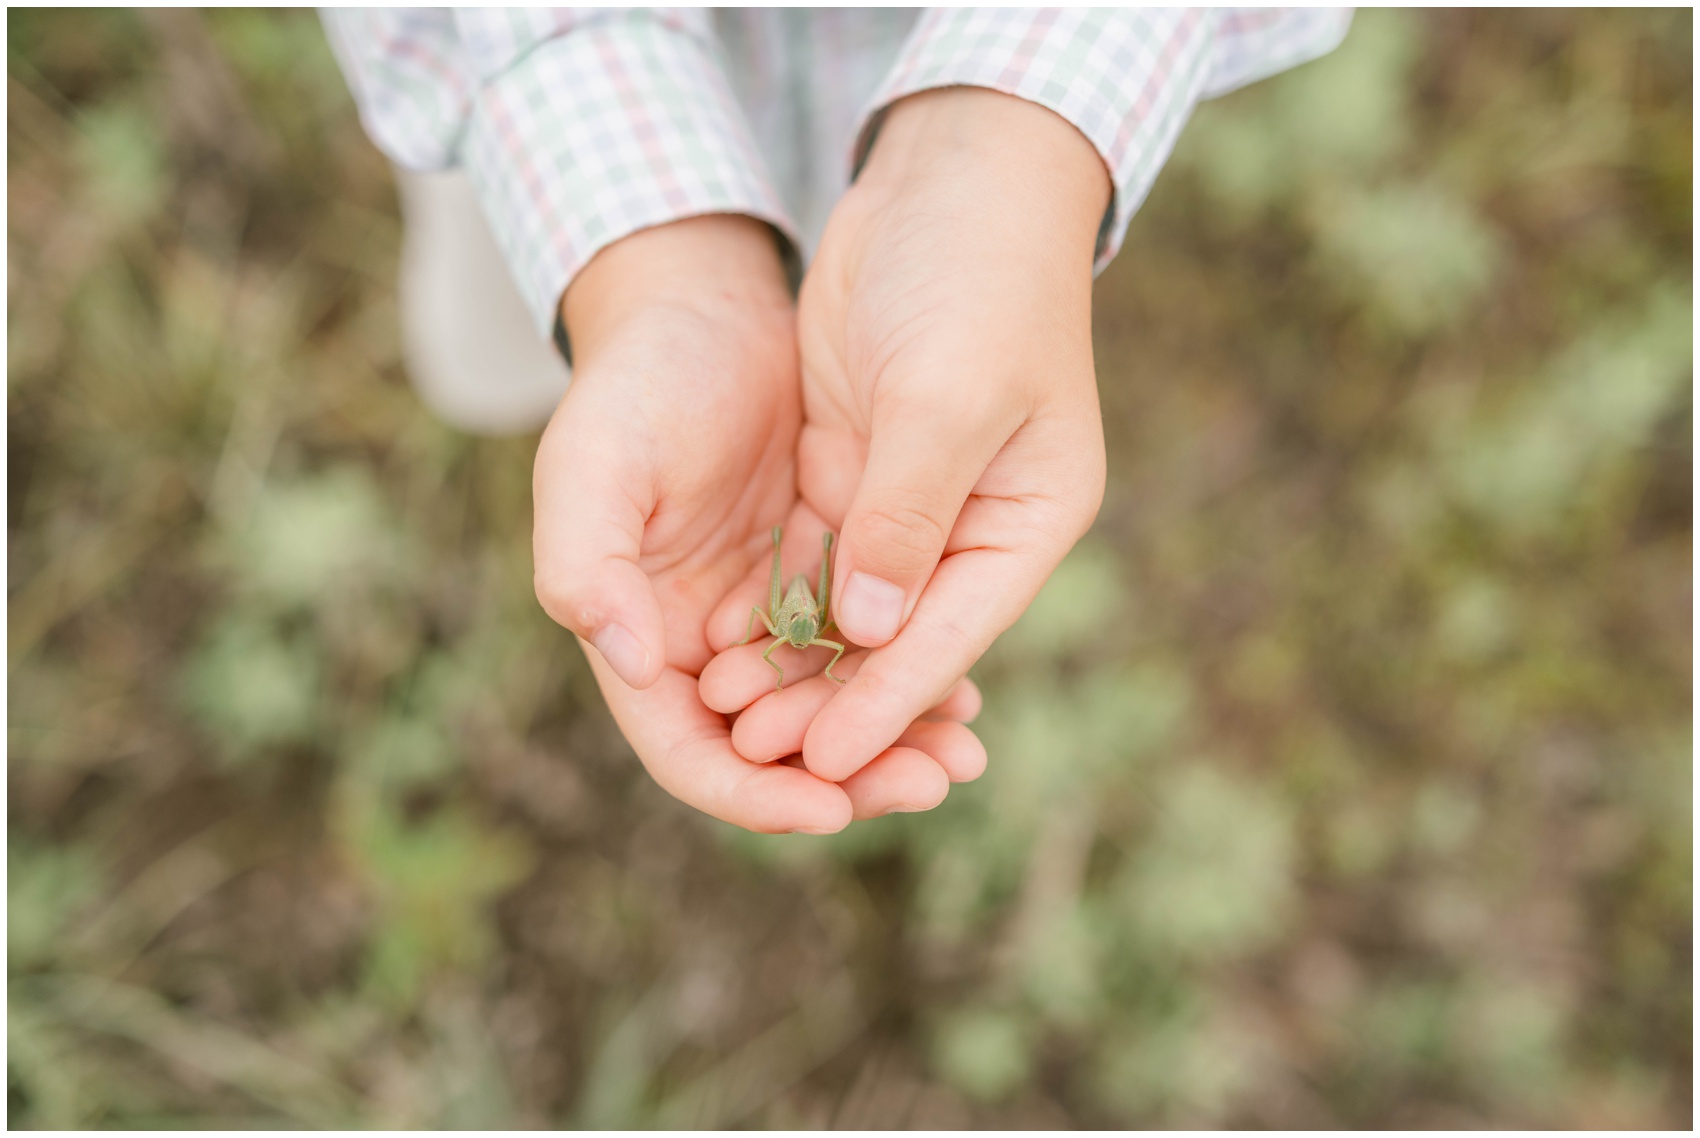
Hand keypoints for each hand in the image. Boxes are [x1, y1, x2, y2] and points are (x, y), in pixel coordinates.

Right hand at [532, 215, 974, 830]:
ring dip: (891, 734)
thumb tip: (633, 660)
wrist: (703, 305)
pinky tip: (965, 686)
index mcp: (636, 638)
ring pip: (830, 704)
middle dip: (849, 778)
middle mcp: (699, 641)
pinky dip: (905, 670)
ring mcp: (763, 611)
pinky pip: (866, 645)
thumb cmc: (635, 383)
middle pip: (772, 747)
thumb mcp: (591, 462)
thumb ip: (587, 562)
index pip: (688, 751)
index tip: (831, 809)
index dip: (754, 792)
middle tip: (931, 784)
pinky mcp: (819, 571)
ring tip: (962, 754)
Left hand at [707, 88, 1110, 781]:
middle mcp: (970, 527)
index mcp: (1026, 523)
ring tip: (730, 716)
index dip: (886, 703)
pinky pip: (811, 559)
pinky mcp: (852, 470)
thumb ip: (906, 517)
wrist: (948, 179)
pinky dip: (774, 605)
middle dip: (832, 698)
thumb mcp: (946, 397)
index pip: (950, 635)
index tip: (824, 763)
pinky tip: (726, 647)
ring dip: (794, 663)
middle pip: (897, 641)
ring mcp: (907, 502)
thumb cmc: (977, 278)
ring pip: (846, 611)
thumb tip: (864, 631)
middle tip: (761, 753)